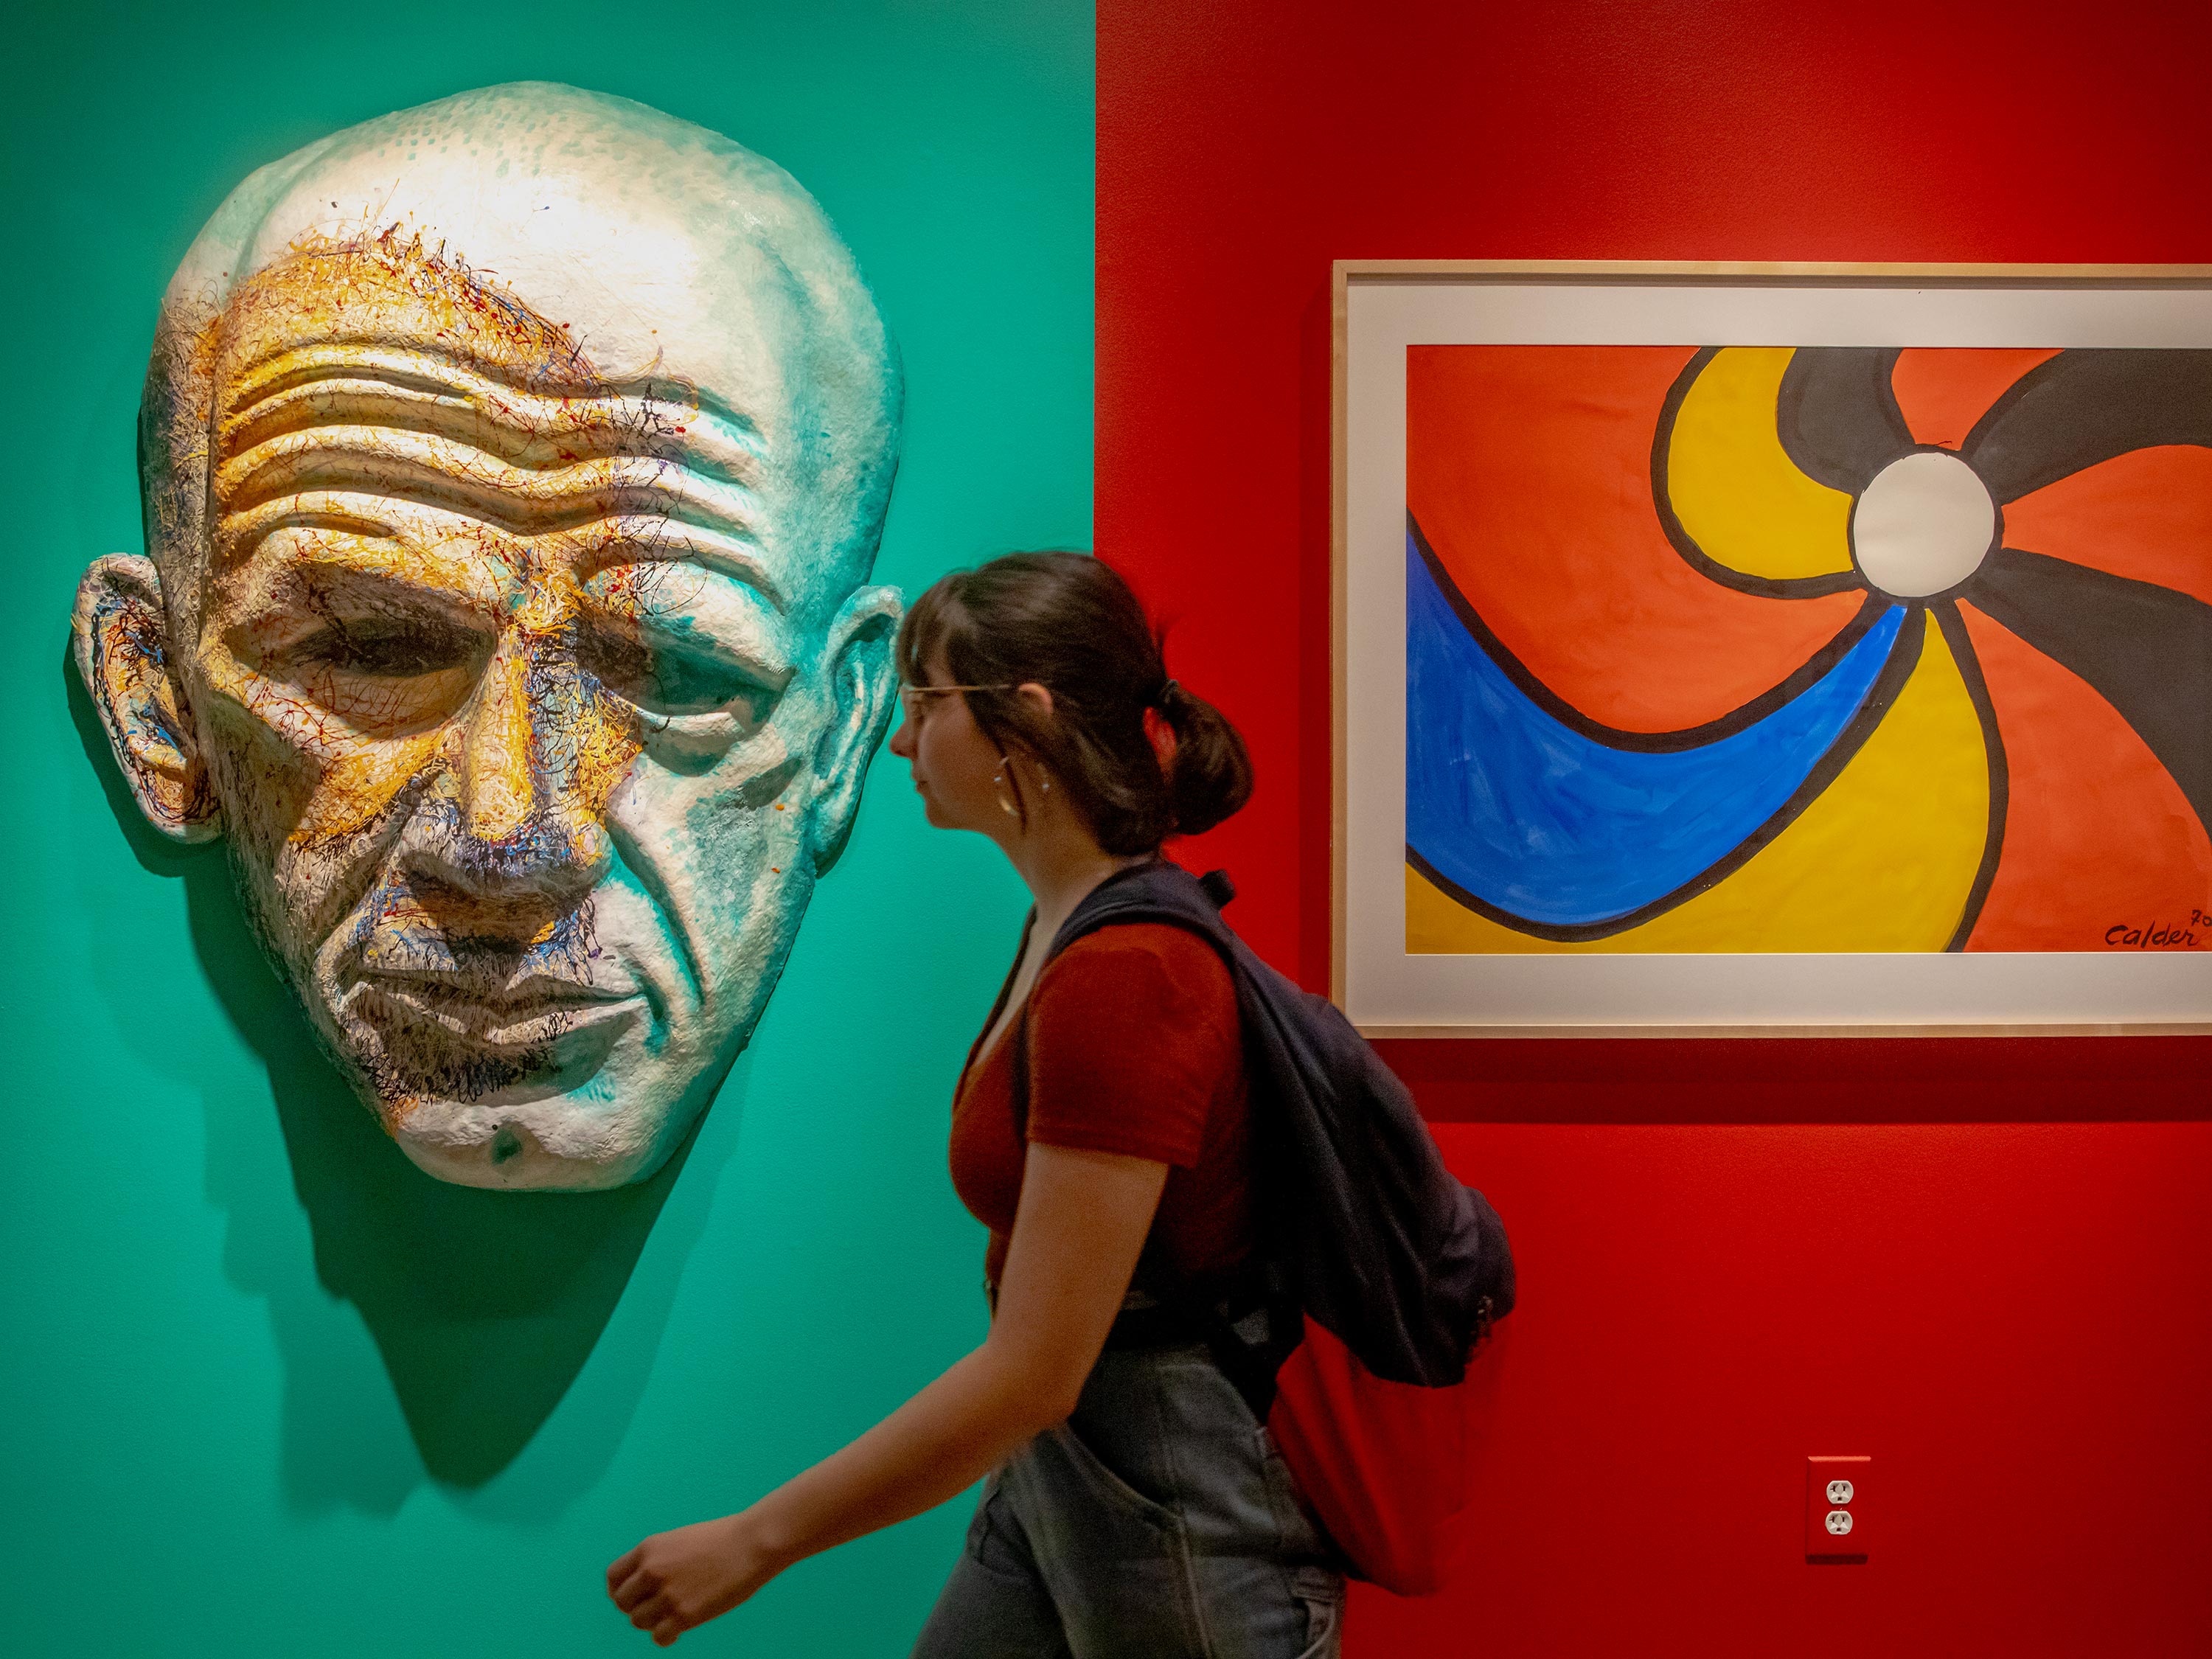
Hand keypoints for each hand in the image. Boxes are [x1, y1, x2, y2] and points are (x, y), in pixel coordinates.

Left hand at [607, 1512, 781, 1645]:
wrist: (750, 1545)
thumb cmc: (721, 1539)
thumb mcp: (678, 1540)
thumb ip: (656, 1560)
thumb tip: (643, 1585)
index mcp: (648, 1549)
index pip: (614, 1577)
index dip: (619, 1590)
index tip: (632, 1597)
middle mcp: (651, 1571)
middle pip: (623, 1602)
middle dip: (635, 1607)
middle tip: (654, 1609)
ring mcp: (667, 1594)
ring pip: (639, 1621)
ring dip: (652, 1622)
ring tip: (671, 1616)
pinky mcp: (684, 1615)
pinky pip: (659, 1637)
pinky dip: (666, 1637)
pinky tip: (677, 1630)